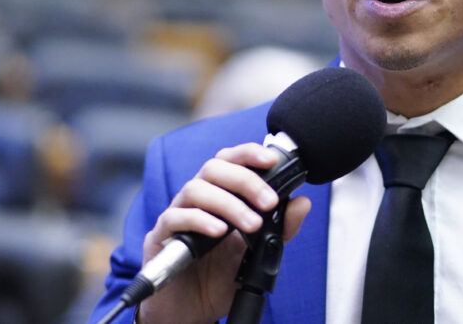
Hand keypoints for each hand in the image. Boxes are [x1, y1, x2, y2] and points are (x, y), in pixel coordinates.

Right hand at [136, 142, 311, 323]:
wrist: (193, 310)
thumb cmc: (220, 276)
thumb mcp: (258, 253)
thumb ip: (280, 229)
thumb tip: (302, 203)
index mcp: (220, 195)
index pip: (231, 161)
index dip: (249, 154)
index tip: (273, 160)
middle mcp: (197, 199)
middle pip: (213, 168)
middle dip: (245, 181)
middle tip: (268, 202)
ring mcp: (177, 215)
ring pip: (196, 189)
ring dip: (228, 204)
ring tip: (251, 225)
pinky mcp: (161, 237)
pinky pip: (175, 218)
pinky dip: (200, 221)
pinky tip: (219, 232)